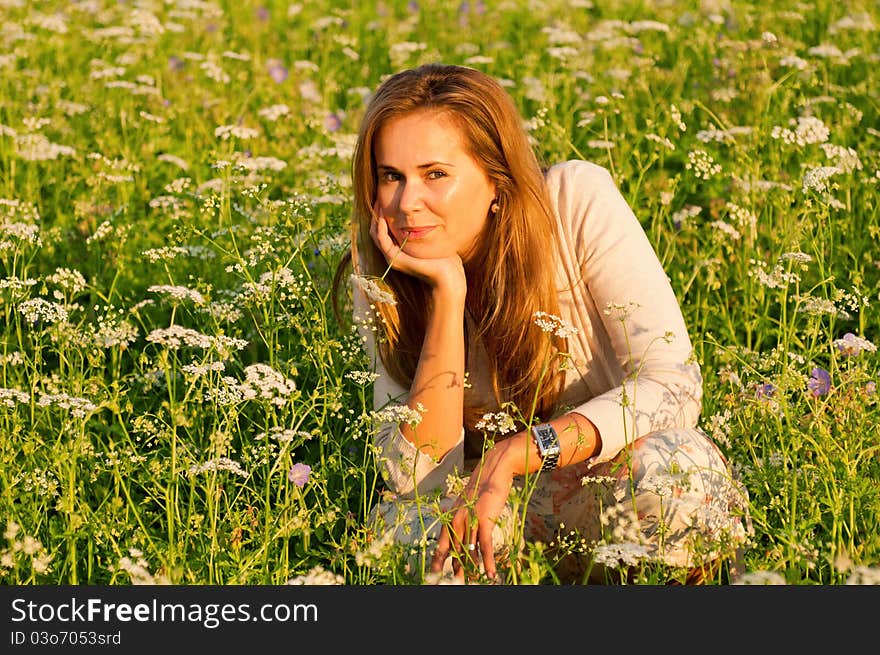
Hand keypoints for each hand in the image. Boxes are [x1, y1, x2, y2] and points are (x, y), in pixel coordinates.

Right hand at [369, 202, 465, 297]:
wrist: (449, 277)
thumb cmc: (445, 259)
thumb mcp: (433, 238)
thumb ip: (427, 228)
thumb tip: (429, 213)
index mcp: (401, 250)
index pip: (384, 230)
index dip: (381, 215)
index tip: (384, 200)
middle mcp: (393, 255)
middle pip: (376, 231)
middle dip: (376, 214)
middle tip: (377, 199)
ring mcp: (393, 259)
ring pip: (376, 235)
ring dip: (375, 219)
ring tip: (378, 204)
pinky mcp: (395, 260)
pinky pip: (382, 242)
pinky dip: (380, 229)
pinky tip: (383, 217)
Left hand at [430, 445, 514, 581]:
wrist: (492, 471)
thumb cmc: (481, 489)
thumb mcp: (466, 506)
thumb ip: (462, 522)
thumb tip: (464, 540)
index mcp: (450, 519)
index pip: (441, 547)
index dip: (436, 563)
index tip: (433, 577)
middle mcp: (456, 522)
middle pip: (455, 554)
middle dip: (455, 572)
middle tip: (456, 586)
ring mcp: (469, 521)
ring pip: (469, 553)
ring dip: (473, 571)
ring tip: (474, 584)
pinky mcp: (484, 520)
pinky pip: (485, 546)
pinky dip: (488, 562)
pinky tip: (491, 574)